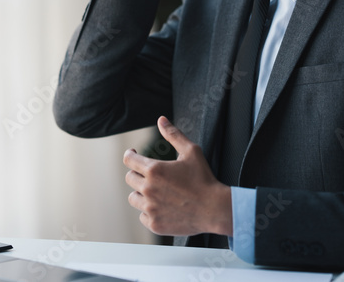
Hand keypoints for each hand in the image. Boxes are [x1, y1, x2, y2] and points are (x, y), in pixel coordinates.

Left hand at [123, 116, 232, 236]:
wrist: (214, 209)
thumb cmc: (204, 178)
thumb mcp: (191, 151)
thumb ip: (173, 134)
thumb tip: (161, 119)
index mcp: (154, 170)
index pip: (128, 160)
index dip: (130, 155)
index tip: (134, 155)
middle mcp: (148, 188)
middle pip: (129, 178)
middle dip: (138, 174)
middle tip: (151, 176)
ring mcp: (150, 208)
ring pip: (133, 198)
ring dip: (141, 193)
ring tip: (157, 192)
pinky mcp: (154, 224)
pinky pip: (142, 216)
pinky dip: (149, 211)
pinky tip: (161, 207)